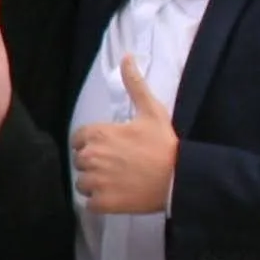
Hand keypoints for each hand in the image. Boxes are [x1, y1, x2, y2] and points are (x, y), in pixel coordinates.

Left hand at [71, 57, 177, 213]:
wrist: (179, 178)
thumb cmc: (164, 144)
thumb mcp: (150, 110)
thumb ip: (134, 84)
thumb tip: (126, 57)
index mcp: (96, 134)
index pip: (79, 140)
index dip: (94, 144)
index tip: (113, 148)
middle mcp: (90, 157)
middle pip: (80, 161)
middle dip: (95, 163)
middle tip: (120, 165)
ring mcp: (95, 181)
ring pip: (82, 183)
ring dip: (96, 184)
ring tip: (119, 181)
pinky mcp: (102, 203)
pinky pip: (90, 203)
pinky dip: (101, 202)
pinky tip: (118, 195)